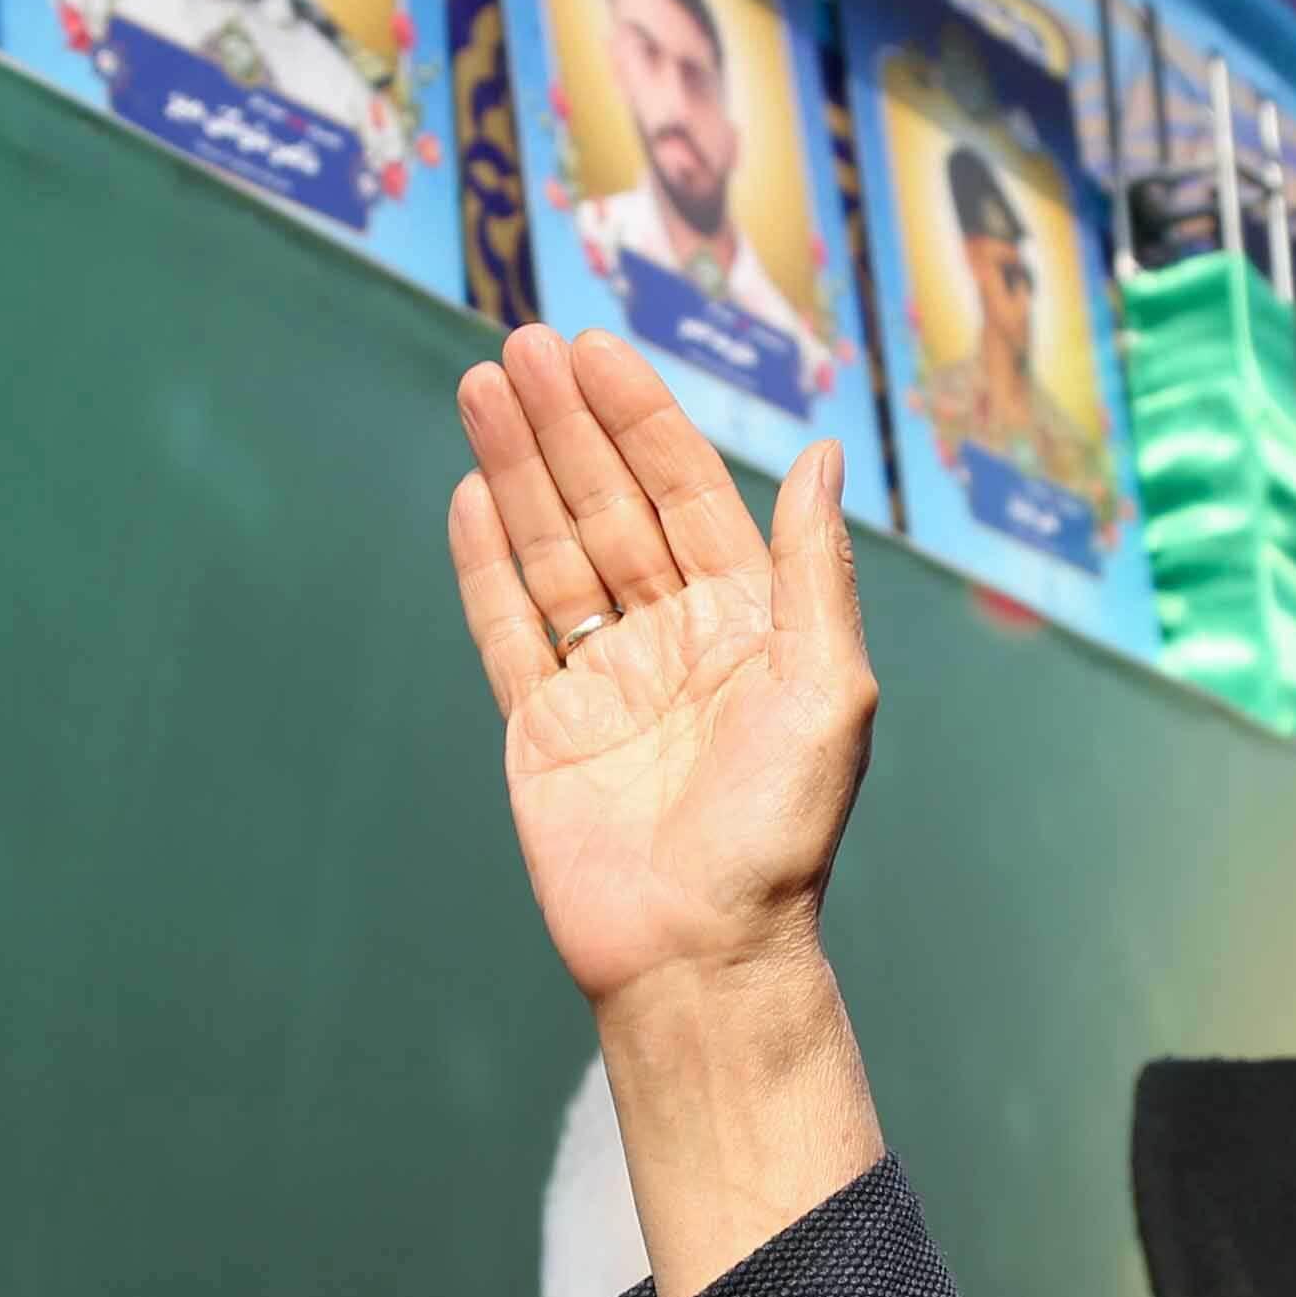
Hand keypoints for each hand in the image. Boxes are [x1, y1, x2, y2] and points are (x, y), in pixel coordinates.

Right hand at [447, 329, 873, 1012]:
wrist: (699, 952)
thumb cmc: (779, 833)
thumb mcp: (826, 688)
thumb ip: (814, 571)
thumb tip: (823, 456)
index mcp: (747, 623)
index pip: (685, 495)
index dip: (640, 420)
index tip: (594, 351)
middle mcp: (673, 640)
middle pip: (609, 508)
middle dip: (567, 426)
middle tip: (521, 344)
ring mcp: (604, 683)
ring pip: (553, 553)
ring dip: (518, 471)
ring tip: (481, 388)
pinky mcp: (543, 731)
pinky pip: (509, 631)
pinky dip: (485, 565)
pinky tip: (469, 495)